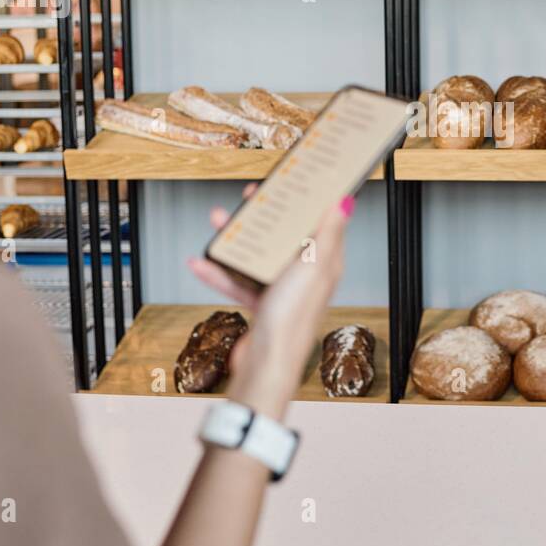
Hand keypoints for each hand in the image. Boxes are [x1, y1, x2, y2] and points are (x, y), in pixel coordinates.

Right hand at [188, 183, 353, 411]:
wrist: (266, 365)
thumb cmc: (293, 318)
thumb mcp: (313, 267)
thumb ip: (328, 233)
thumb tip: (345, 203)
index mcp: (324, 263)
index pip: (319, 223)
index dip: (307, 201)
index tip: (294, 180)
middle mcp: (304, 275)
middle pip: (284, 236)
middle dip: (265, 216)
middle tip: (250, 195)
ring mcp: (282, 290)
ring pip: (257, 256)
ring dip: (236, 240)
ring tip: (216, 222)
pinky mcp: (261, 306)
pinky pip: (238, 282)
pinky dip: (220, 273)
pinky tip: (200, 262)